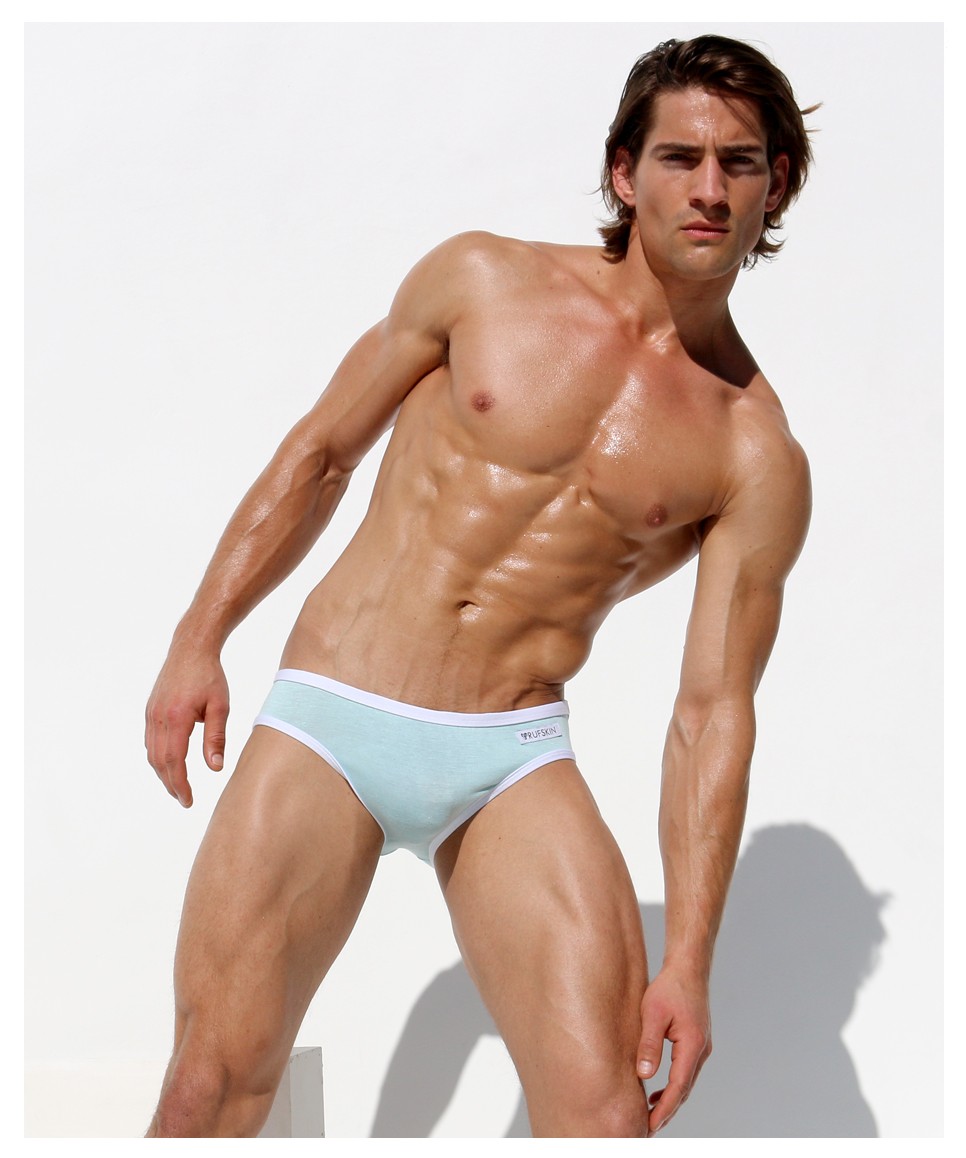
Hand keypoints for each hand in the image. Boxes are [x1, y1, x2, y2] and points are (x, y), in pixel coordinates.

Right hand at [144, 643, 229, 807]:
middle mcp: (158, 717)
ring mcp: (151, 713)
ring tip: (178, 786)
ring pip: (152, 753)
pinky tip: (169, 763)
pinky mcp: (150, 709)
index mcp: (177, 717)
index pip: (174, 761)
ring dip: (163, 773)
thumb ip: (216, 738)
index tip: (188, 801)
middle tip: (184, 800)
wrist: (190, 648)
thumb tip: (215, 769)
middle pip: (159, 761)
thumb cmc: (210, 675)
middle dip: (170, 784)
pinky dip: (158, 757)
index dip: (180, 784)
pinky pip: (150, 740)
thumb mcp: (220, 706)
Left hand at [636, 966, 711, 1134]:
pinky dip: (674, 1085)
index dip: (664, 1109)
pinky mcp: (697, 1042)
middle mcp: (701, 1049)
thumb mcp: (653, 1013)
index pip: (678, 1087)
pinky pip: (686, 1071)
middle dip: (667, 1111)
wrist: (688, 967)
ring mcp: (702, 1046)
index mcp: (692, 1045)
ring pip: (686, 1082)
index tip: (649, 1125)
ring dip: (670, 1099)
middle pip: (685, 1090)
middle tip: (647, 1128)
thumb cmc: (669, 986)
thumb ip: (649, 1044)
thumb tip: (644, 1075)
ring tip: (650, 1115)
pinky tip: (657, 1090)